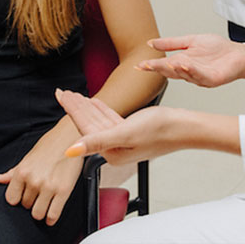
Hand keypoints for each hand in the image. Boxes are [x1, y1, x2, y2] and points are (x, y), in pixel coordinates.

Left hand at [0, 119, 83, 225]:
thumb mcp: (28, 157)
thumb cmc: (50, 145)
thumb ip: (13, 172)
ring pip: (37, 214)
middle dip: (31, 202)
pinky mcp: (63, 191)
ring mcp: (49, 186)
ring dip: (41, 211)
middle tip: (39, 194)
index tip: (24, 195)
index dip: (18, 198)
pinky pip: (53, 215)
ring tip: (45, 203)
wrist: (71, 136)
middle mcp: (34, 180)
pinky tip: (52, 213)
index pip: (12, 199)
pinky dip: (51, 218)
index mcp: (23, 171)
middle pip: (26, 206)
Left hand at [58, 90, 179, 165]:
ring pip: (99, 120)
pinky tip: (95, 102)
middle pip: (90, 124)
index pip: (85, 128)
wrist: (184, 126)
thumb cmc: (160, 130)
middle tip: (62, 92)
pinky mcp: (132, 132)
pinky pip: (111, 119)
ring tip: (73, 95)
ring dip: (86, 107)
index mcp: (111, 152)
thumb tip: (70, 152)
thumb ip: (96, 141)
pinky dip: (101, 109)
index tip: (60, 95)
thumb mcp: (125, 133)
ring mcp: (124, 140)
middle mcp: (115, 148)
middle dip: (76, 107)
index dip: (72, 110)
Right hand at [136, 34, 244, 86]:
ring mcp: (199, 77)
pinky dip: (190, 70)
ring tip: (163, 63)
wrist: (238, 54)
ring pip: (183, 74)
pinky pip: (199, 75)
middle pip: (170, 71)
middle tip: (146, 66)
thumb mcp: (190, 41)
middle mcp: (188, 72)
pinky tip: (183, 64)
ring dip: (173, 69)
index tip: (139, 65)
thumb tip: (151, 43)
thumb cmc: (217, 48)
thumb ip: (171, 43)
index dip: (152, 66)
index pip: (164, 66)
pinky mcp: (211, 79)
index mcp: (182, 63)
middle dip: (158, 68)